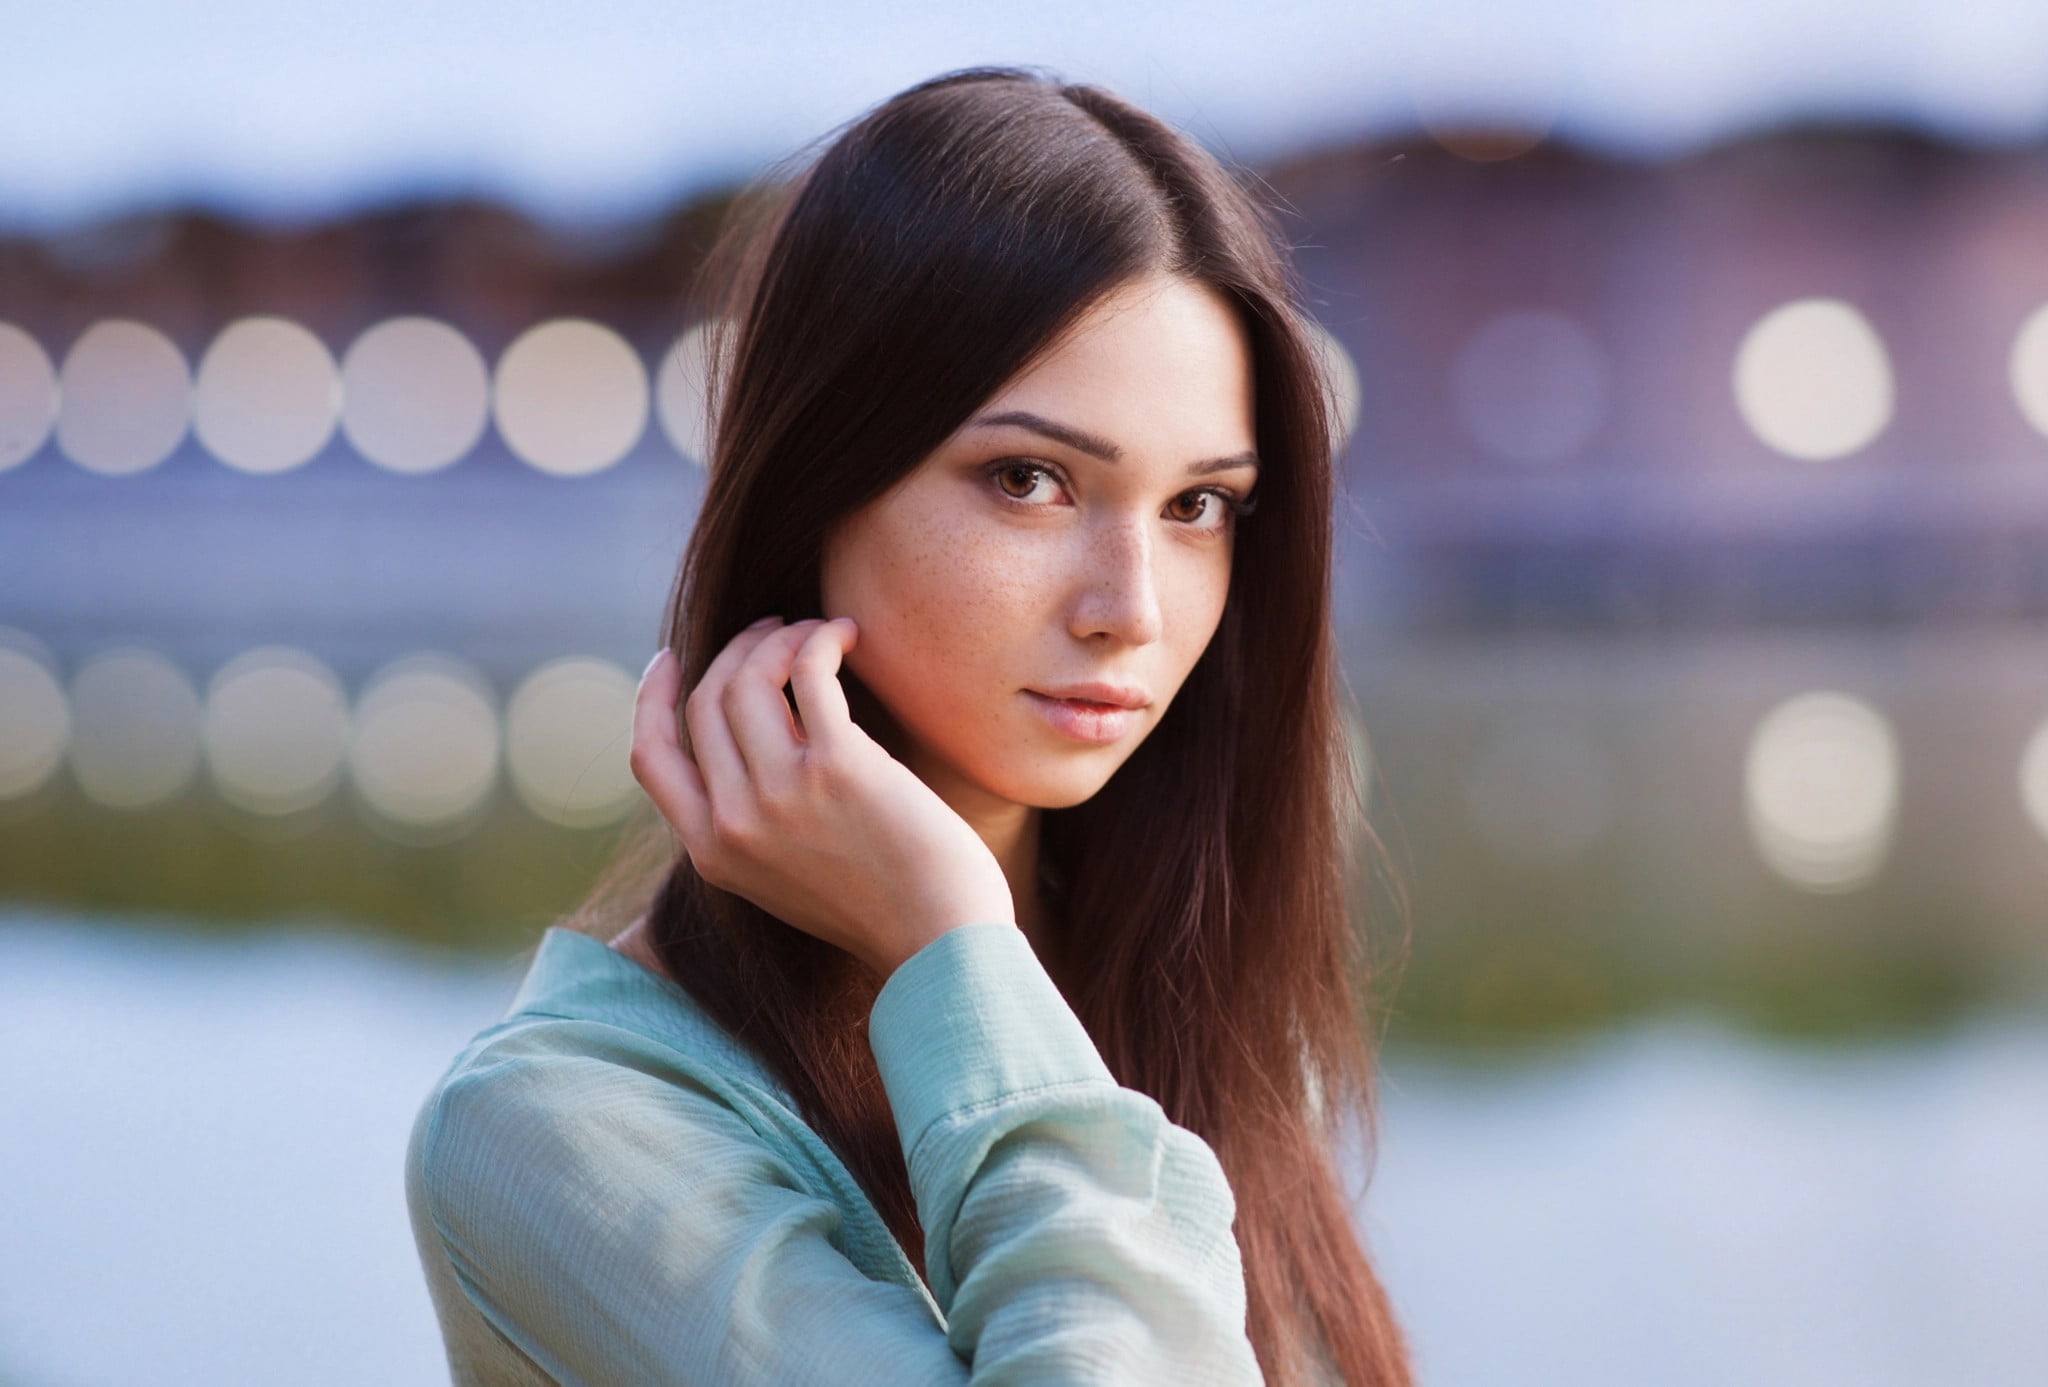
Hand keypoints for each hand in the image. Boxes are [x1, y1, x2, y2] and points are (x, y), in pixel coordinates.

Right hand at [630, 617, 1017, 978]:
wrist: (940, 944)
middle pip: (704, 702)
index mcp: (712, 852)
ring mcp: (781, 792)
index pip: (650, 756)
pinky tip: (847, 635)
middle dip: (735, 651)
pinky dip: (822, 639)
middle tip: (776, 630)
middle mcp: (733, 821)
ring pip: (747, 677)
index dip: (651, 697)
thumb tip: (753, 734)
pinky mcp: (838, 766)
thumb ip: (753, 821)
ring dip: (781, 637)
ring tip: (819, 631)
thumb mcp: (785, 875)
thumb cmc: (882, 907)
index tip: (674, 657)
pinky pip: (809, 671)